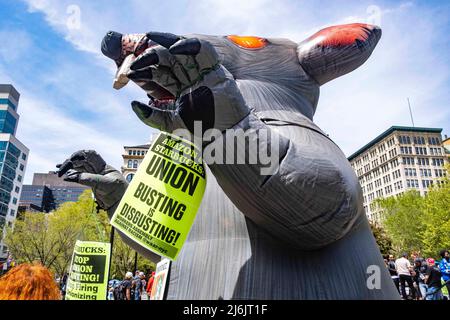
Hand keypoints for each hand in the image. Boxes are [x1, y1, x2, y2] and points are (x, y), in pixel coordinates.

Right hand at [56, 150, 126, 210]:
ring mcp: (95, 176)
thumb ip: (91, 180)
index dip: (81, 155)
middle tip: (61, 168)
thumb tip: (75, 176)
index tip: (71, 159)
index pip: (91, 155)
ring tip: (59, 171)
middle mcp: (99, 170)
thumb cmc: (119, 193)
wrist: (122, 204)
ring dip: (70, 169)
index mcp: (104, 166)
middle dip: (72, 162)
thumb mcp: (106, 185)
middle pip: (83, 161)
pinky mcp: (91, 184)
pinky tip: (65, 177)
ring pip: (80, 169)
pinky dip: (72, 176)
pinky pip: (80, 177)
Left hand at [127, 32, 249, 135]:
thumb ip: (152, 116)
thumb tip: (133, 104)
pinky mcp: (215, 70)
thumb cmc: (202, 132)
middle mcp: (189, 80)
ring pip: (183, 52)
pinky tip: (175, 47)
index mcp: (179, 90)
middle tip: (136, 57)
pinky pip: (203, 52)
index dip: (144, 71)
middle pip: (168, 61)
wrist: (225, 136)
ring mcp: (202, 74)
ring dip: (167, 43)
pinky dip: (190, 46)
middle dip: (151, 56)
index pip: (159, 75)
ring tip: (150, 38)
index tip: (130, 72)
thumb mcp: (172, 124)